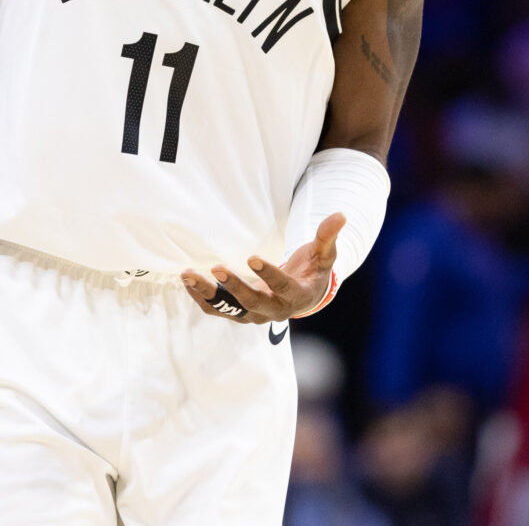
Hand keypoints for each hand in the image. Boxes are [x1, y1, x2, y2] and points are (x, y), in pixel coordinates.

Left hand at [181, 213, 345, 322]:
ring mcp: (253, 314)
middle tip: (216, 267)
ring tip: (187, 274)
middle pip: (251, 303)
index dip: (268, 273)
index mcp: (296, 296)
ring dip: (207, 293)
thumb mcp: (323, 254)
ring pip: (227, 308)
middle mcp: (273, 311)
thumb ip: (327, 236)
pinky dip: (201, 297)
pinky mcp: (238, 313)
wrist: (301, 297)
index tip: (252, 257)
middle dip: (233, 287)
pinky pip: (216, 309)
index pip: (281, 287)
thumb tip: (341, 214)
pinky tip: (187, 280)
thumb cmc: (312, 271)